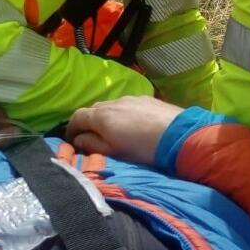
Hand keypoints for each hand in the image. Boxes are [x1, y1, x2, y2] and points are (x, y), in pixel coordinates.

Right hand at [65, 96, 182, 164]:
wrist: (179, 134)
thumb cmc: (143, 148)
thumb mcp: (113, 152)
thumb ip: (92, 145)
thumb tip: (78, 140)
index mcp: (101, 116)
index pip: (77, 116)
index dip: (71, 128)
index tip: (72, 140)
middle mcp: (113, 102)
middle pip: (94, 109)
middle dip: (89, 122)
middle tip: (92, 137)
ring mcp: (131, 98)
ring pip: (111, 105)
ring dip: (107, 117)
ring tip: (113, 132)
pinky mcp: (147, 98)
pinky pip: (127, 104)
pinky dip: (122, 113)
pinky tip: (132, 124)